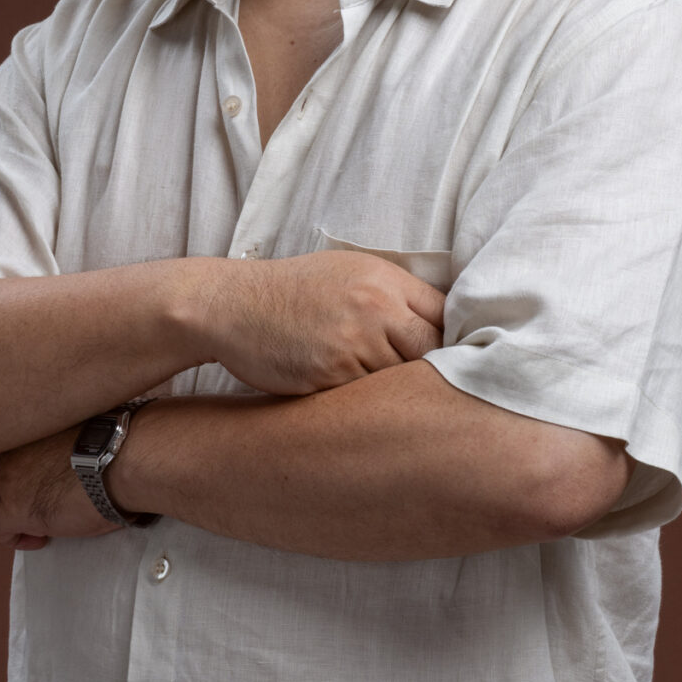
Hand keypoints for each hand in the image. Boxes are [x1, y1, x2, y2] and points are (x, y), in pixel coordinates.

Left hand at [0, 429, 120, 550]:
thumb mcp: (88, 441)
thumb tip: (89, 462)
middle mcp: (14, 453)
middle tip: (45, 506)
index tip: (49, 484)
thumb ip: (73, 448)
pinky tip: (39, 539)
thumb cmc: (118, 451)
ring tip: (42, 527)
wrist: (118, 464)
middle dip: (17, 494)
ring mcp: (9, 482)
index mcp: (34, 433)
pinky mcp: (11, 509)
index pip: (13, 451)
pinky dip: (10, 537)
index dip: (26, 472)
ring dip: (12, 515)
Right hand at [193, 251, 444, 393]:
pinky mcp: (330, 376)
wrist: (231, 306)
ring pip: (400, 380)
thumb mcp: (347, 274)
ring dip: (395, 393)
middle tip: (425, 389)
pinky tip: (359, 406)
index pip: (444, 315)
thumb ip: (392, 296)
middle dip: (430, 371)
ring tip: (391, 402)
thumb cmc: (291, 292)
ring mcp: (353, 343)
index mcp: (384, 279)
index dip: (451, 341)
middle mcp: (375, 308)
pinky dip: (365, 405)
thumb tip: (439, 328)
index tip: (450, 359)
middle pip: (432, 352)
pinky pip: (366, 400)